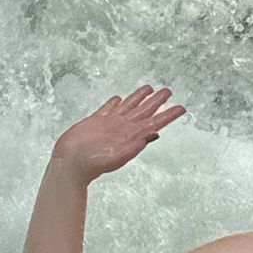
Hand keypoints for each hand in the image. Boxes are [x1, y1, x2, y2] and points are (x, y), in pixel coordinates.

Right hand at [52, 85, 184, 180]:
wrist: (70, 163)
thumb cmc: (92, 164)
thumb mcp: (118, 156)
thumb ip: (136, 145)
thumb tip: (155, 134)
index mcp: (131, 135)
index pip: (155, 122)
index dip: (168, 114)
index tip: (181, 108)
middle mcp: (123, 128)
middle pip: (144, 110)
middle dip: (157, 101)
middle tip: (168, 91)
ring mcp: (110, 124)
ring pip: (128, 106)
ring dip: (139, 97)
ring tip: (149, 88)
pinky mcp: (96, 121)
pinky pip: (108, 109)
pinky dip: (115, 103)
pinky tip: (118, 99)